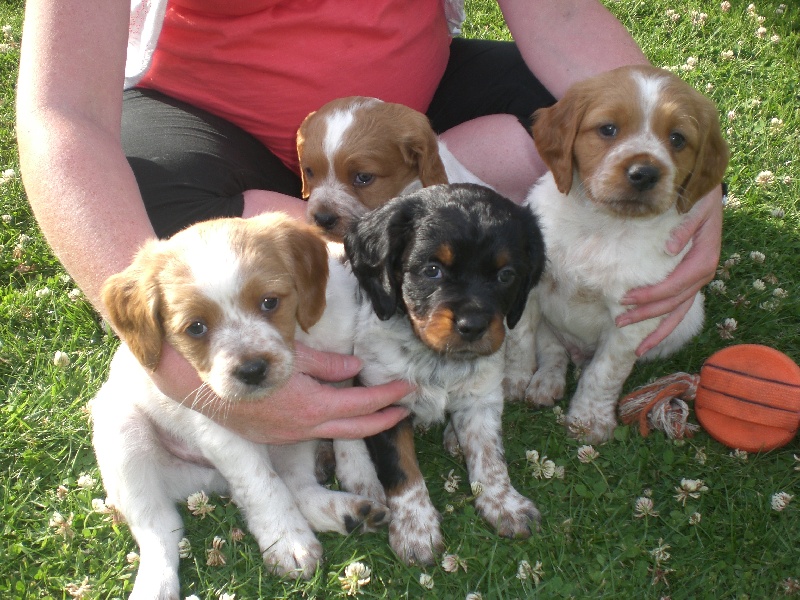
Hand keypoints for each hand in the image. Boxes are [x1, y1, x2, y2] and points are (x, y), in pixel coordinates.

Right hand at [154, 342, 411, 444]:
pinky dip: (334, 424)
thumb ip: (327, 364)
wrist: (201, 385)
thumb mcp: (292, 356)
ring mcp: (289, 436)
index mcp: (311, 407)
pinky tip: (339, 411)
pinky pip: (314, 433)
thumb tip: (357, 368)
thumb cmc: (247, 360)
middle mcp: (303, 428)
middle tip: (405, 408)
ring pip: (336, 434)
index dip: (388, 397)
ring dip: (361, 423)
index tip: (407, 387)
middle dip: (384, 419)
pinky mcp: (277, 437)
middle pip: (356, 429)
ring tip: (381, 411)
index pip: (362, 406)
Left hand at [616, 187, 722, 355]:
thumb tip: (669, 249)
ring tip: (637, 347)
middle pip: (674, 304)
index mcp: (703, 259)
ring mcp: (697, 279)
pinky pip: (678, 306)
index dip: (650, 295)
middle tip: (618, 323)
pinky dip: (664, 322)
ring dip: (657, 330)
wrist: (709, 195)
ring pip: (678, 312)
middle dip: (646, 317)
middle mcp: (702, 274)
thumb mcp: (696, 207)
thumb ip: (685, 227)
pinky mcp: (690, 278)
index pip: (674, 285)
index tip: (624, 299)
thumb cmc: (699, 199)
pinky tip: (649, 335)